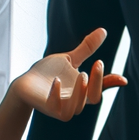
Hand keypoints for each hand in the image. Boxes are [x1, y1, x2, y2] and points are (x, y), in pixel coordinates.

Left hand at [12, 29, 127, 122]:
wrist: (25, 83)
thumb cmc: (48, 72)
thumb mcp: (70, 59)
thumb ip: (86, 49)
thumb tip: (103, 30)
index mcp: (82, 91)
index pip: (99, 89)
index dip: (109, 81)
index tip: (113, 69)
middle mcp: (74, 102)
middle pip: (94, 98)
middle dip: (97, 83)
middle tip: (97, 63)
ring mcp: (61, 107)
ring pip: (76, 109)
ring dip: (81, 92)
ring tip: (82, 74)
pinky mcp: (47, 108)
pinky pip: (56, 109)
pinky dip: (58, 95)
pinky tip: (56, 80)